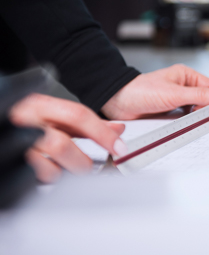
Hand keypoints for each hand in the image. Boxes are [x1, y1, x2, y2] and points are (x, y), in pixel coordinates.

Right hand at [10, 94, 126, 182]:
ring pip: (49, 167)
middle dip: (82, 162)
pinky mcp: (12, 166)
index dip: (103, 133)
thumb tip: (118, 129)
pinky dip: (48, 179)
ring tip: (63, 170)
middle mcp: (26, 122)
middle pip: (63, 145)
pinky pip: (36, 179)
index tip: (119, 148)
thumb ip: (84, 123)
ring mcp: (15, 145)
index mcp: (40, 105)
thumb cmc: (24, 123)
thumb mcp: (53, 116)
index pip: (78, 115)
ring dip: (63, 173)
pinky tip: (47, 174)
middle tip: (87, 168)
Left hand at [101, 64, 208, 119]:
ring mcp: (177, 99)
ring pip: (196, 109)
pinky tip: (183, 125)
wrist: (118, 102)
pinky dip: (187, 122)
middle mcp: (183, 86)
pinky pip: (185, 117)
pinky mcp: (171, 111)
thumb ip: (198, 95)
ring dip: (196, 117)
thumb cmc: (140, 91)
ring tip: (191, 122)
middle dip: (206, 110)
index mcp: (186, 76)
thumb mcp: (173, 94)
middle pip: (205, 99)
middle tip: (202, 119)